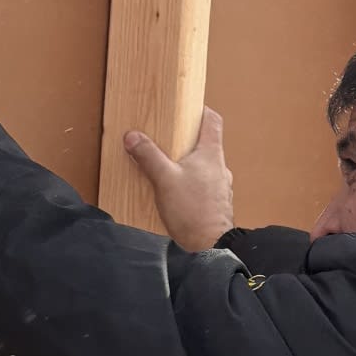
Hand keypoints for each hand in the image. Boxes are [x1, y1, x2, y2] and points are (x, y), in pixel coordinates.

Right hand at [124, 108, 234, 251]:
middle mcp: (220, 168)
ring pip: (206, 167)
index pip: (213, 121)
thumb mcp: (164, 179)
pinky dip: (192, 183)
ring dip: (190, 164)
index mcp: (211, 154)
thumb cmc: (193, 211)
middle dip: (189, 140)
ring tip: (170, 167)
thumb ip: (148, 156)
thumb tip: (133, 136)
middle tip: (169, 139)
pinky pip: (205, 186)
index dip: (202, 111)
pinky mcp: (217, 204)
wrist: (210, 247)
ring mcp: (222, 188)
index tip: (189, 107)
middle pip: (208, 144)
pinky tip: (178, 192)